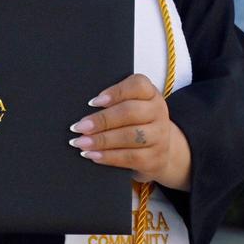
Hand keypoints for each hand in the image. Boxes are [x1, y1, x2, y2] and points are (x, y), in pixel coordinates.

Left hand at [69, 74, 191, 189]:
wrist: (164, 149)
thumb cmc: (138, 121)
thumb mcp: (133, 104)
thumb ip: (114, 101)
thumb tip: (89, 106)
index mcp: (151, 94)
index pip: (138, 85)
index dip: (115, 92)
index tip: (93, 102)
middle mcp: (158, 112)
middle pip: (130, 112)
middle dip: (102, 120)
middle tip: (79, 126)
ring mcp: (159, 136)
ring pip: (130, 136)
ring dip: (102, 140)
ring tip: (81, 142)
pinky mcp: (154, 158)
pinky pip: (130, 157)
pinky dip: (108, 156)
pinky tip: (92, 154)